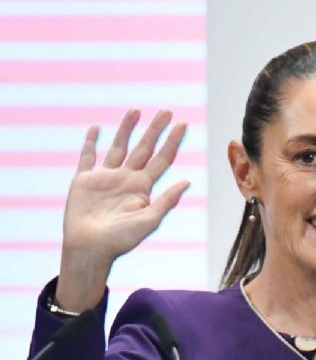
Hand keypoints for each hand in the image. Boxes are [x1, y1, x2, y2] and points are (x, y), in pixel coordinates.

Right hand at [56, 110, 189, 310]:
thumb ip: (166, 200)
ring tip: (136, 111)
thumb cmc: (121, 240)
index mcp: (143, 188)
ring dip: (127, 129)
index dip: (173, 142)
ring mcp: (105, 178)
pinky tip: (96, 128)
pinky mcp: (84, 180)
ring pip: (118, 147)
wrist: (90, 248)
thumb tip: (188, 181)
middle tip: (167, 111)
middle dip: (155, 130)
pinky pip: (88, 157)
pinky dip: (91, 142)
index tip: (183, 124)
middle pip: (144, 148)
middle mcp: (126, 179)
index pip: (162, 160)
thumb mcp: (149, 220)